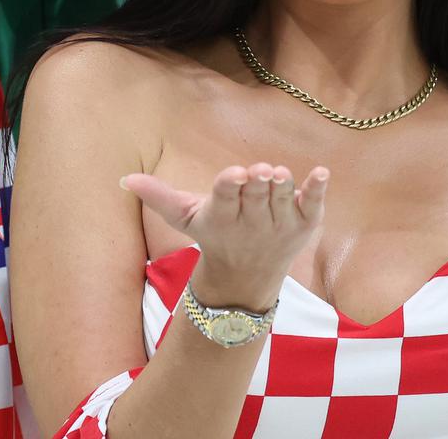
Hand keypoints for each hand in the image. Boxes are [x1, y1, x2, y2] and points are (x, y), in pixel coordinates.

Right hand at [123, 163, 328, 308]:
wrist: (247, 278)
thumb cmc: (214, 236)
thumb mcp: (185, 218)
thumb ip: (158, 196)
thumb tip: (125, 178)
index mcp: (222, 216)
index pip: (226, 197)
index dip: (230, 186)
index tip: (233, 174)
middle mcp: (253, 221)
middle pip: (255, 196)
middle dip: (257, 183)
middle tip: (259, 170)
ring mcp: (281, 223)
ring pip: (282, 199)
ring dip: (283, 187)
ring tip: (280, 175)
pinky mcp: (305, 224)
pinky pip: (314, 205)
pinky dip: (318, 190)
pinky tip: (321, 173)